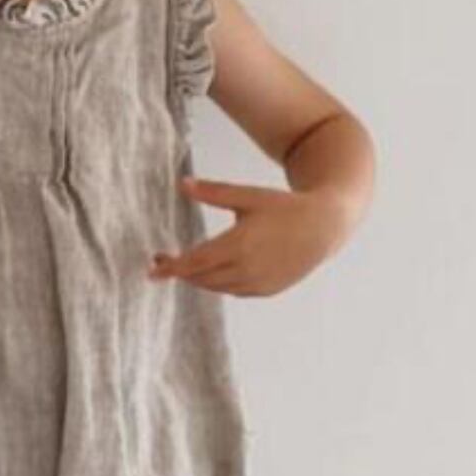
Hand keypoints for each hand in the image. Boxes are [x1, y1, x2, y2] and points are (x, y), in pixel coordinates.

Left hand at [149, 176, 345, 297]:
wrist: (324, 227)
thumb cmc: (284, 207)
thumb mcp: (247, 195)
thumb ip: (213, 192)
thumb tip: (182, 184)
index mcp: (239, 245)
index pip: (194, 263)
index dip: (171, 267)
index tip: (152, 269)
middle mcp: (248, 269)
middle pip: (202, 278)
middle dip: (180, 271)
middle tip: (162, 260)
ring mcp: (259, 283)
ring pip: (217, 287)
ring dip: (198, 279)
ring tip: (183, 264)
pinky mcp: (268, 290)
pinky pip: (234, 291)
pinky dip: (219, 284)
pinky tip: (212, 271)